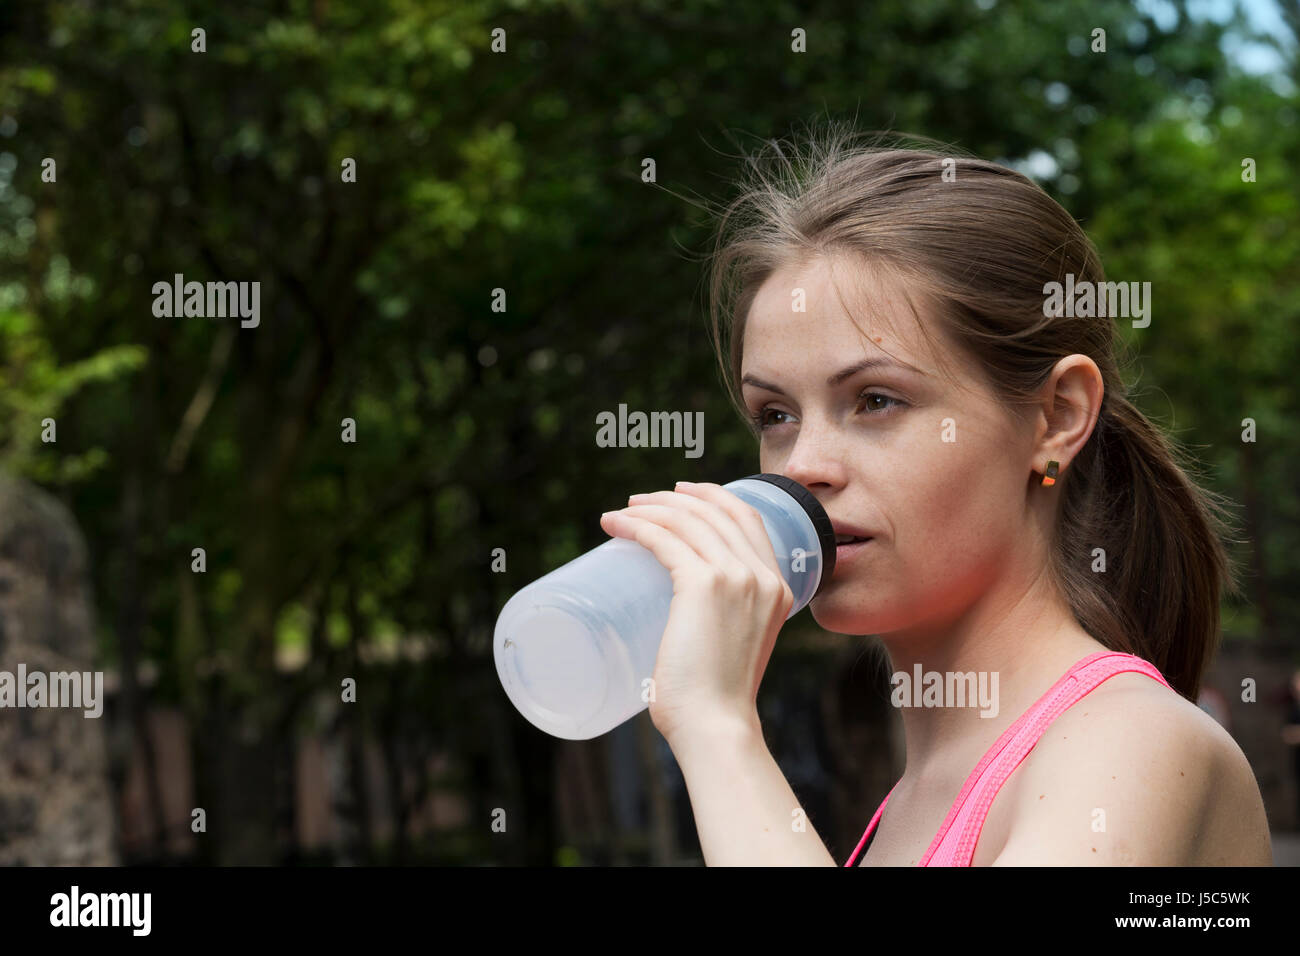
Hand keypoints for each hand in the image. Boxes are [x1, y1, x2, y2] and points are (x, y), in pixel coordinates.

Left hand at [598, 481, 792, 745]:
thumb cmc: (716, 702)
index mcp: (779, 588)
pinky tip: (615, 525)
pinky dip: (636, 526)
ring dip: (650, 507)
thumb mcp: (738, 649)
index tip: (681, 494)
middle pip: (716, 510)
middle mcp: (763, 575)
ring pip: (687, 520)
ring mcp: (736, 577)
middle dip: (675, 497)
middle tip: (642, 501)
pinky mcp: (703, 585)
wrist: (717, 726)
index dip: (714, 497)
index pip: (748, 519)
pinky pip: (664, 539)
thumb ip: (725, 627)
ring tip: (621, 513)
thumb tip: (686, 624)